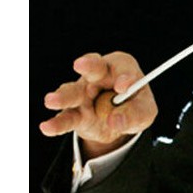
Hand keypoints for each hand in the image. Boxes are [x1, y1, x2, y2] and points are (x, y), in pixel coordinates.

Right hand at [39, 51, 157, 159]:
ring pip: (73, 92)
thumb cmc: (134, 106)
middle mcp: (99, 76)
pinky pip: (65, 118)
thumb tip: (115, 120)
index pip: (122, 66)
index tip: (125, 86)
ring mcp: (83, 93)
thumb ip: (135, 114)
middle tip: (81, 64)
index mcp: (121, 67)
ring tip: (51, 101)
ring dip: (63, 96)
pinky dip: (57, 123)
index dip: (124, 74)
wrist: (117, 123)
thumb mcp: (145, 112)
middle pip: (93, 67)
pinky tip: (47, 127)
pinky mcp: (75, 113)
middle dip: (87, 65)